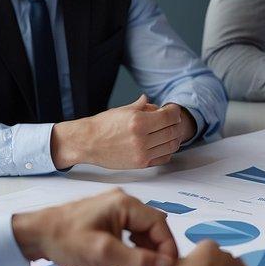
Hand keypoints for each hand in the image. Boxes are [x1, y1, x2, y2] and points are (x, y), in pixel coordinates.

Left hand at [11, 189, 178, 265]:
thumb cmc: (65, 240)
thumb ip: (136, 260)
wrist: (36, 235)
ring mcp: (114, 209)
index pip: (160, 223)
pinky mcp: (107, 219)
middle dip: (156, 250)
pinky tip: (126, 262)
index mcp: (124, 203)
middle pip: (153, 227)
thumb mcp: (103, 254)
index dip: (167, 247)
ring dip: (145, 251)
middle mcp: (122, 202)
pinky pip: (130, 233)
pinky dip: (133, 248)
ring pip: (142, 231)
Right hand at [50, 95, 188, 169]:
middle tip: (173, 120)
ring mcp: (142, 153)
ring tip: (169, 132)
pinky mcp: (140, 164)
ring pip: (171, 146)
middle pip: (172, 131)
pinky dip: (168, 150)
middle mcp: (141, 138)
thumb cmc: (102, 126)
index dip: (175, 111)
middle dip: (176, 124)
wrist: (88, 143)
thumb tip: (150, 101)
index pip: (169, 116)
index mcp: (138, 121)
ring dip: (174, 137)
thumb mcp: (122, 110)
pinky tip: (163, 144)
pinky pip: (164, 158)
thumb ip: (140, 106)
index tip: (173, 110)